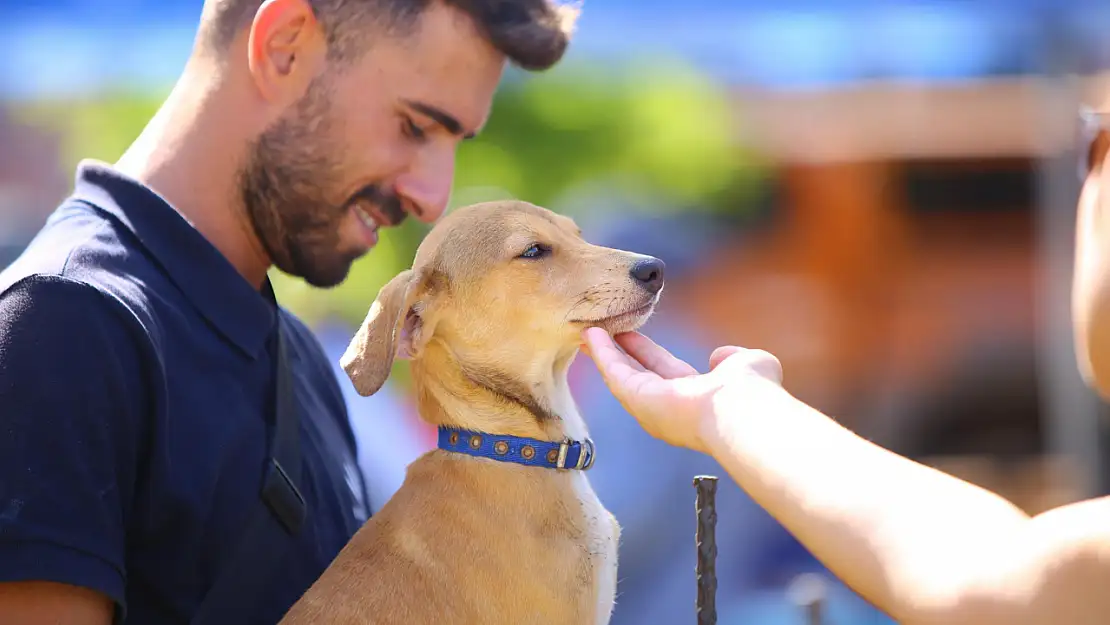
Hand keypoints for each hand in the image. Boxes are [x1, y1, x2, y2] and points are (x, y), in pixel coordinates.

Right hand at [580, 327, 784, 453]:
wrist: (745, 411)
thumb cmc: (753, 392)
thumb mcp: (746, 363)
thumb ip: (731, 358)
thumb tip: (720, 355)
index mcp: (695, 397)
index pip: (664, 371)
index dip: (646, 353)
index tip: (631, 336)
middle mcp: (669, 406)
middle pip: (636, 374)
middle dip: (619, 353)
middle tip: (601, 332)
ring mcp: (650, 406)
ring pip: (621, 375)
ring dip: (604, 353)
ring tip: (589, 330)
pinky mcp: (638, 400)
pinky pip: (615, 373)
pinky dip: (602, 353)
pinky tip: (591, 335)